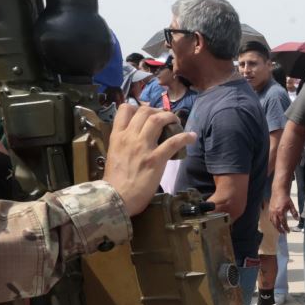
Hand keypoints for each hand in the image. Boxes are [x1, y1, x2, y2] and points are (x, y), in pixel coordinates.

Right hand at [104, 102, 194, 217]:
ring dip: (170, 117)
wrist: (116, 198)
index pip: (125, 109)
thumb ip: (123, 146)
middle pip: (144, 111)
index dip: (138, 107)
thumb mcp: (113, 156)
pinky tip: (191, 137)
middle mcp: (129, 137)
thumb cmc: (114, 182)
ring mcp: (143, 147)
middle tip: (165, 117)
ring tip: (177, 121)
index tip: (146, 112)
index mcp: (117, 137)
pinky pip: (173, 142)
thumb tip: (134, 143)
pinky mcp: (156, 159)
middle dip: (157, 110)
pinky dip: (184, 137)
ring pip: (157, 120)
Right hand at [268, 186, 297, 232]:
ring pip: (272, 222)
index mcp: (280, 212)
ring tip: (279, 230)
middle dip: (279, 229)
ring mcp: (271, 211)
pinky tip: (275, 223)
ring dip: (276, 227)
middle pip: (276, 224)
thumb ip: (294, 213)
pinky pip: (270, 218)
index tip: (288, 231)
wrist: (279, 191)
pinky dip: (273, 222)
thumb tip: (298, 219)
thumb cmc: (286, 198)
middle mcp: (275, 213)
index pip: (283, 223)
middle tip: (283, 233)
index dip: (286, 228)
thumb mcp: (291, 205)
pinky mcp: (269, 210)